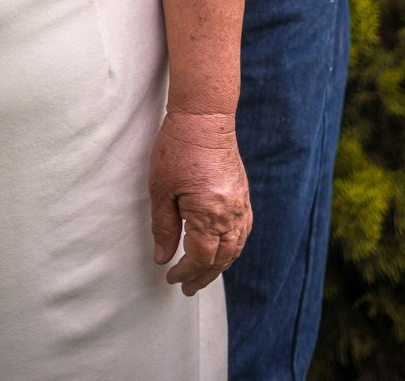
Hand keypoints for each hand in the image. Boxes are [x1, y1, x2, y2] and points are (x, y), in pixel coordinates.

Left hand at [148, 110, 251, 295]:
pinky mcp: (243, 193)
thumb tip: (163, 257)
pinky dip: (233, 246)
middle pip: (221, 258)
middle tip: (187, 288)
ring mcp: (241, 203)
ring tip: (203, 275)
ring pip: (236, 246)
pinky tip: (222, 249)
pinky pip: (243, 230)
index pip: (200, 257)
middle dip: (203, 276)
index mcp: (209, 214)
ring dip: (220, 265)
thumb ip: (163, 227)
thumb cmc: (177, 147)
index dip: (185, 272)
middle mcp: (231, 213)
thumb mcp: (161, 188)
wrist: (205, 116)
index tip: (171, 278)